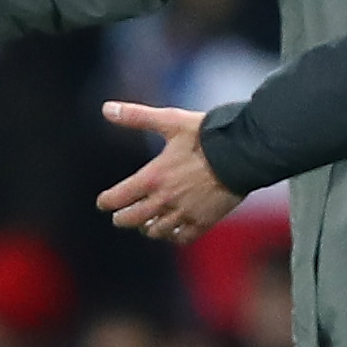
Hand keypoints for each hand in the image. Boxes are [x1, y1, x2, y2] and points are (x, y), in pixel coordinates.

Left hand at [97, 103, 240, 242]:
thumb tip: (106, 108)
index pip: (117, 198)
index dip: (106, 202)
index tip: (103, 202)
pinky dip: (173, 236)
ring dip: (147, 227)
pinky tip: (172, 231)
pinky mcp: (203, 221)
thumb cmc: (207, 135)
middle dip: (122, 218)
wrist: (243, 153)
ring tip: (147, 223)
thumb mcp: (170, 121)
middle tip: (120, 216)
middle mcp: (164, 199)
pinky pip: (182, 238)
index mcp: (152, 177)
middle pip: (131, 220)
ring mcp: (184, 213)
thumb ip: (136, 116)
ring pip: (155, 231)